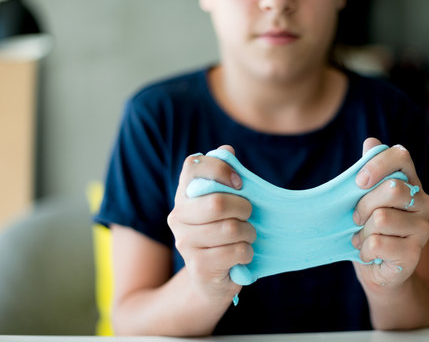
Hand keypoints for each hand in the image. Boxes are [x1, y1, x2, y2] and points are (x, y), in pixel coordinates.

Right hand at [167, 145, 255, 301]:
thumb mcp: (225, 204)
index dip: (221, 169)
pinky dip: (248, 252)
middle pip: (217, 202)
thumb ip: (225, 177)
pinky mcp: (198, 266)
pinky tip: (242, 254)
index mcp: (184, 194)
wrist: (211, 280)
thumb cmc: (223, 234)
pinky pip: (236, 251)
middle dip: (244, 208)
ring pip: (230, 228)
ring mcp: (184, 242)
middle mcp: (177, 215)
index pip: (193, 165)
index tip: (240, 184)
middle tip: (248, 215)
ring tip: (246, 236)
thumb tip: (226, 151)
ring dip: (248, 232)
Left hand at [352, 138, 428, 290]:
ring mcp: (422, 229)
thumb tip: (371, 141)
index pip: (401, 156)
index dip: (377, 164)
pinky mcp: (413, 254)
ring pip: (382, 218)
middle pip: (392, 189)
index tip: (359, 182)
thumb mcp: (363, 198)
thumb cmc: (369, 228)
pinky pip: (378, 242)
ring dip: (362, 231)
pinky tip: (367, 252)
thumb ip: (368, 172)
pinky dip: (363, 249)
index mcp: (411, 182)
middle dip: (363, 205)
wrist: (378, 269)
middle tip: (356, 218)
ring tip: (363, 237)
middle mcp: (424, 202)